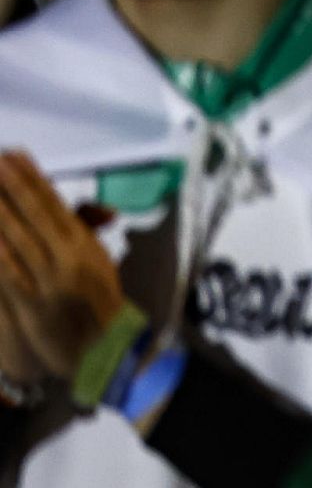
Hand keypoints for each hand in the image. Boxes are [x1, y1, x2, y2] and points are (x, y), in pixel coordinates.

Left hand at [0, 150, 125, 382]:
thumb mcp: (99, 263)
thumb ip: (87, 233)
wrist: (105, 351)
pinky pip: (10, 275)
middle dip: (14, 186)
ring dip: (1, 212)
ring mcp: (51, 280)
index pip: (56, 203)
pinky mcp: (33, 304)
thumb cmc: (98, 305)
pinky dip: (0, 254)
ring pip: (21, 238)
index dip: (35, 178)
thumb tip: (92, 208)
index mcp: (85, 244)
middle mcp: (70, 257)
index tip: (17, 156)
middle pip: (37, 214)